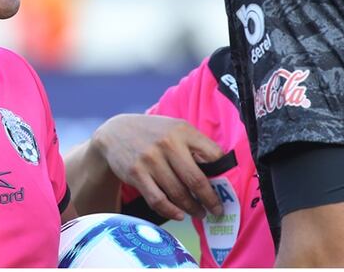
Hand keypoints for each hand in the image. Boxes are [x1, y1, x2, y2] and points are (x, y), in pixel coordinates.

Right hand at [91, 114, 224, 220]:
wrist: (115, 133)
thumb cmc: (153, 133)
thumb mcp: (174, 129)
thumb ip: (194, 145)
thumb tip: (220, 172)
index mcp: (182, 130)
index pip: (213, 155)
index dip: (223, 176)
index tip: (228, 190)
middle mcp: (167, 143)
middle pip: (197, 180)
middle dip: (211, 200)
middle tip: (217, 211)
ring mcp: (150, 159)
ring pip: (178, 193)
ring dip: (193, 208)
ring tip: (199, 213)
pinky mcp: (136, 173)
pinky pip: (158, 200)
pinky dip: (172, 211)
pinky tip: (180, 214)